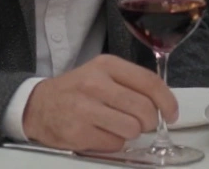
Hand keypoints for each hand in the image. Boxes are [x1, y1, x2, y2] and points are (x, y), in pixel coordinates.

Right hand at [22, 54, 178, 152]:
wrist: (37, 105)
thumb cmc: (77, 90)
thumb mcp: (102, 73)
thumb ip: (131, 83)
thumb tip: (164, 104)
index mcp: (107, 65)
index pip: (149, 82)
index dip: (167, 101)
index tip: (172, 114)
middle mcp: (95, 84)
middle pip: (144, 109)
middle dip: (150, 121)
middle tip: (143, 123)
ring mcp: (85, 108)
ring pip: (132, 129)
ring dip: (131, 133)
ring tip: (118, 126)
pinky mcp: (78, 132)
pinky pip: (115, 144)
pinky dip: (114, 143)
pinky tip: (101, 133)